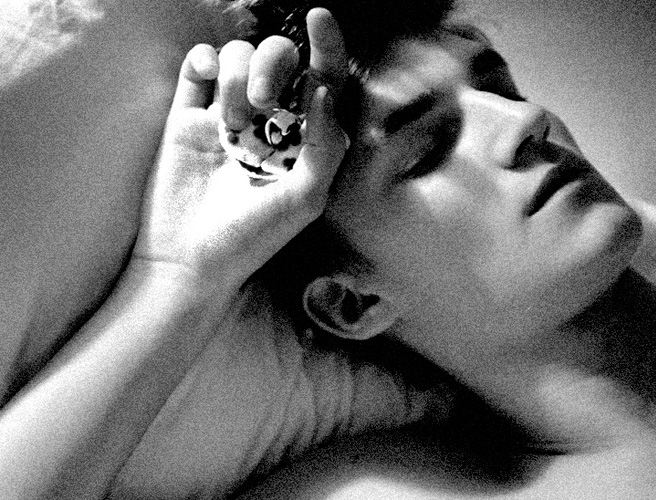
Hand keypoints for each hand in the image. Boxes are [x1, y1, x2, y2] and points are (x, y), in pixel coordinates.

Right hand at [132, 8, 347, 292]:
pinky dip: (203, 61)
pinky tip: (206, 85)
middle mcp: (269, 121)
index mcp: (304, 138)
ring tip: (231, 123)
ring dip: (235, 76)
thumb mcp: (305, 199)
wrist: (190, 258)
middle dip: (273, 65)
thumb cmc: (254, 237)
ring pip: (238, 56)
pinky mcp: (189, 115)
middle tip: (260, 101)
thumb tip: (324, 90)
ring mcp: (228, 116)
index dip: (326, 46)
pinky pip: (198, 65)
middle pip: (280, 58)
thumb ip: (326, 145)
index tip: (319, 20)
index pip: (323, 79)